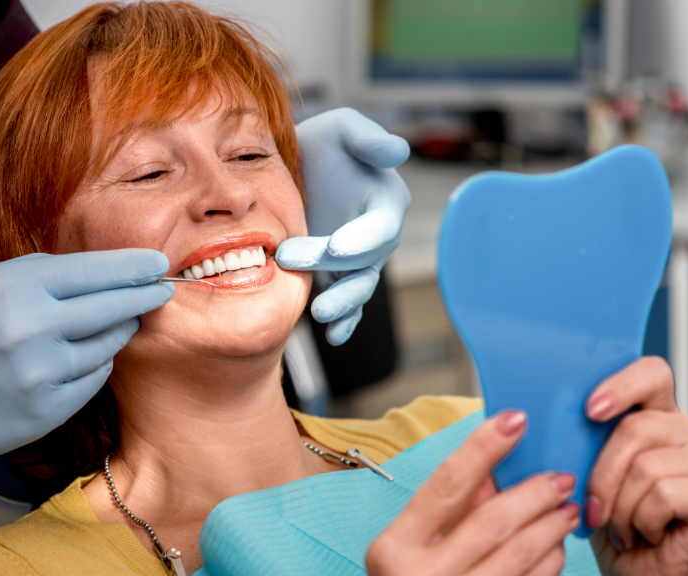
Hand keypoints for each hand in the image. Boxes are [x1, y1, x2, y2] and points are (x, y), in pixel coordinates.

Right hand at [0, 249, 172, 488]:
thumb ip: (32, 278)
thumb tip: (90, 274)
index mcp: (10, 287)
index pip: (93, 270)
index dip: (131, 266)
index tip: (156, 263)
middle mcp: (31, 328)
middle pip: (113, 306)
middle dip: (144, 295)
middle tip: (163, 289)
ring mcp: (42, 373)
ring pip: (108, 344)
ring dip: (119, 330)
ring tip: (122, 321)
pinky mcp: (47, 410)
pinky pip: (93, 379)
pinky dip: (96, 364)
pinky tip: (89, 356)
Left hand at [276, 108, 410, 344]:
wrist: (292, 169)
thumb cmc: (322, 144)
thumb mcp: (341, 128)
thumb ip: (367, 139)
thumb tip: (398, 151)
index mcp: (385, 202)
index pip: (381, 226)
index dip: (362, 239)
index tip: (337, 247)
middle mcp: (376, 237)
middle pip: (363, 261)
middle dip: (332, 267)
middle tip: (290, 259)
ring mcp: (357, 262)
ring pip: (358, 289)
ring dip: (342, 304)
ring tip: (320, 314)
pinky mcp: (336, 278)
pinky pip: (347, 304)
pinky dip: (344, 323)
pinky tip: (332, 335)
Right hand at [365, 412, 579, 575]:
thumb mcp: (404, 555)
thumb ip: (444, 512)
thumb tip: (491, 468)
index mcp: (394, 548)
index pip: (446, 484)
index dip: (483, 447)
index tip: (514, 420)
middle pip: (494, 517)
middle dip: (535, 490)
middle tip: (558, 476)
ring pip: (522, 549)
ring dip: (552, 521)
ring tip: (565, 506)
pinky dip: (552, 557)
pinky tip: (556, 544)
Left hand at [585, 357, 687, 575]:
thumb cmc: (611, 526)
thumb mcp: (587, 475)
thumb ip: (584, 441)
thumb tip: (549, 420)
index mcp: (657, 417)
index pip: (651, 373)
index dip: (621, 385)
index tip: (591, 410)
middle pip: (635, 427)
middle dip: (601, 474)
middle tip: (595, 508)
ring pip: (646, 466)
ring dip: (620, 506)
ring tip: (624, 526)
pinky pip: (664, 494)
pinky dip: (641, 521)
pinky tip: (646, 534)